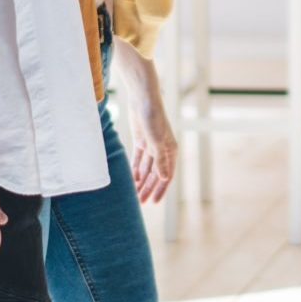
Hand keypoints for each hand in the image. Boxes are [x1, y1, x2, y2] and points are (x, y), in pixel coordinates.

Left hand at [113, 48, 177, 204]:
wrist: (143, 98)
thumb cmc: (152, 116)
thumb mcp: (155, 140)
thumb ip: (159, 160)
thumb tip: (165, 178)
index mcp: (170, 150)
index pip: (166, 175)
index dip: (159, 189)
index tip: (151, 202)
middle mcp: (162, 149)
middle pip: (155, 174)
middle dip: (148, 188)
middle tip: (139, 204)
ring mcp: (152, 145)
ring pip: (146, 168)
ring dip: (140, 181)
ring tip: (133, 195)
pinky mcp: (142, 140)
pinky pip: (138, 160)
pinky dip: (135, 170)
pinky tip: (130, 180)